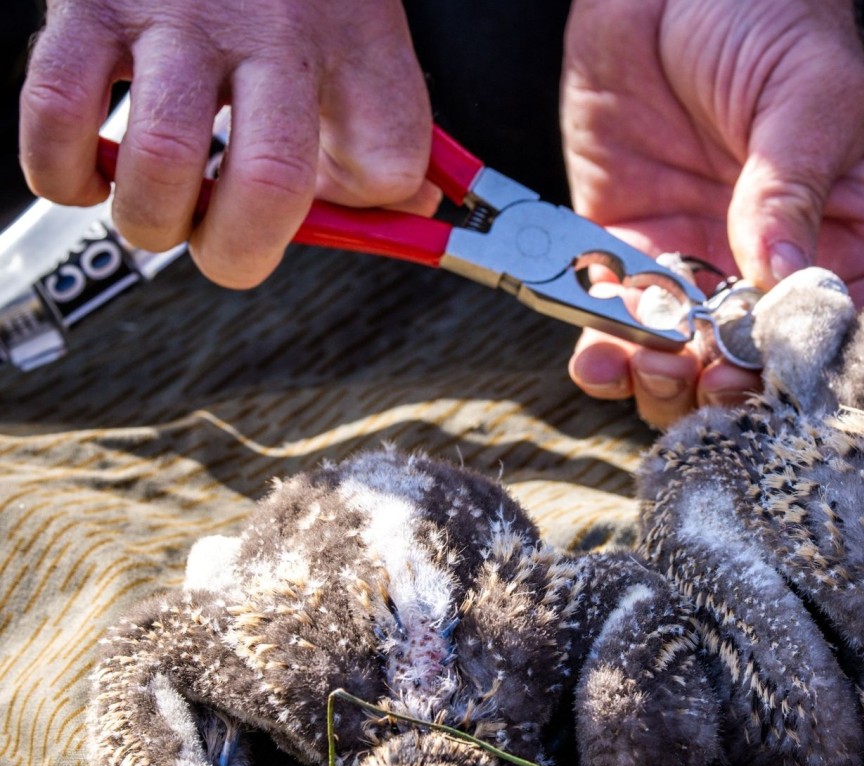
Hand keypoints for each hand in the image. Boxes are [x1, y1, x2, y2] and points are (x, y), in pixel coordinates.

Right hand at [20, 0, 432, 288]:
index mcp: (354, 44)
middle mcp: (274, 30)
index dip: (367, 221)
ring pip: (162, 160)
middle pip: (272, 181)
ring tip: (155, 209)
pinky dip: (63, 171)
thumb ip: (383, 134)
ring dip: (152, 219)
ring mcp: (180, 17)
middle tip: (221, 245)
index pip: (390, 160)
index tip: (331, 222)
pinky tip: (88, 172)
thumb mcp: (364, 45)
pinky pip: (60, 112)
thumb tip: (411, 209)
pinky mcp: (92, 6)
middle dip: (237, 252)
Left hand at [562, 0, 863, 427]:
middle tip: (706, 380)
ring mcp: (697, 259)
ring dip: (664, 380)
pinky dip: (604, 345)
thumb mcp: (808, 98)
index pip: (839, 324)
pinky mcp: (627, 244)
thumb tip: (783, 276)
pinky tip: (598, 353)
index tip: (774, 372)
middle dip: (727, 384)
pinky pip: (616, 314)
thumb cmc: (773, 19)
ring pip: (685, 356)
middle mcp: (770, 264)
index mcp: (847, 236)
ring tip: (652, 367)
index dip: (808, 363)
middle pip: (756, 360)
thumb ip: (792, 189)